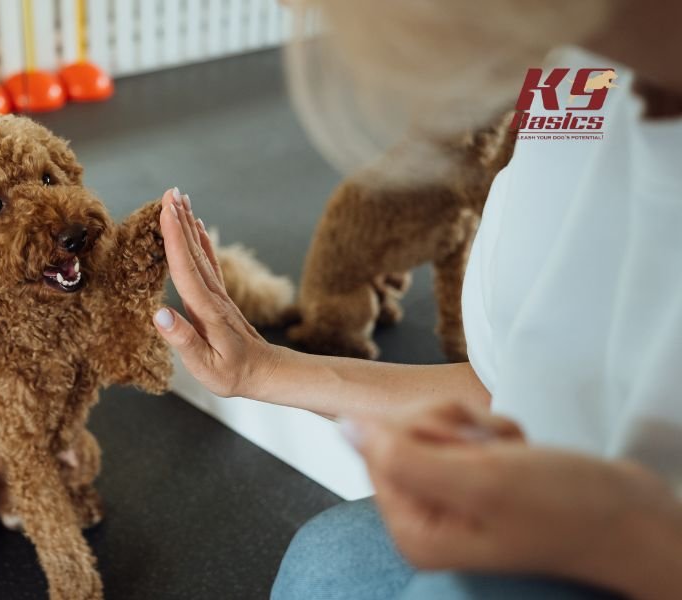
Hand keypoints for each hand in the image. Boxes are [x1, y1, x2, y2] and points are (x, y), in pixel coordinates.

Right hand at [151, 188, 279, 397]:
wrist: (266, 373)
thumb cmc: (233, 374)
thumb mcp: (205, 366)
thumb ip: (183, 339)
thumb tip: (159, 314)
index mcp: (205, 310)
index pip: (185, 267)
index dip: (173, 237)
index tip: (165, 210)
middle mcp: (212, 295)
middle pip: (192, 251)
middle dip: (180, 221)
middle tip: (170, 192)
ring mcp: (218, 294)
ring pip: (200, 252)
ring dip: (189, 225)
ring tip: (180, 200)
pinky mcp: (220, 297)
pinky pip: (208, 261)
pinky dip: (201, 241)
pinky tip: (198, 227)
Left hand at [344, 400, 681, 598]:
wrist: (634, 517)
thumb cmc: (568, 510)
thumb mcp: (479, 480)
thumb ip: (402, 455)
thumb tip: (344, 425)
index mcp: (415, 531)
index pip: (378, 450)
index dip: (422, 433)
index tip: (464, 448)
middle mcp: (427, 518)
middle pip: (403, 435)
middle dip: (453, 429)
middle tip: (492, 452)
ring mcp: (451, 498)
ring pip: (436, 427)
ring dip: (479, 429)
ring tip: (512, 455)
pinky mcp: (475, 480)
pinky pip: (465, 432)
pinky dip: (496, 433)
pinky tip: (521, 455)